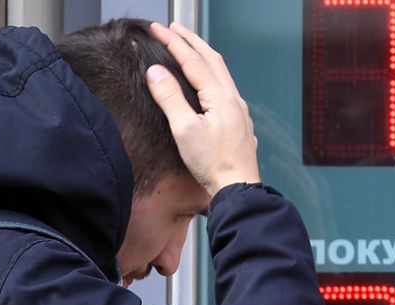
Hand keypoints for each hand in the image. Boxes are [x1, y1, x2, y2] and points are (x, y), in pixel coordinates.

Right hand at [145, 22, 260, 196]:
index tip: (157, 29)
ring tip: (189, 45)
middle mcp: (233, 98)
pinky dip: (212, 72)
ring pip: (221, 71)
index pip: (192, 60)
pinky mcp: (238, 121)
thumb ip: (170, 98)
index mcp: (219, 96)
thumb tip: (156, 72)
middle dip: (191, 40)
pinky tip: (207, 79)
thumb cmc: (213, 164)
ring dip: (203, 54)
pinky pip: (225, 86)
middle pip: (211, 58)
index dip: (173, 42)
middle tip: (174, 27)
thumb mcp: (184, 130)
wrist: (238, 188)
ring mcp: (238, 109)